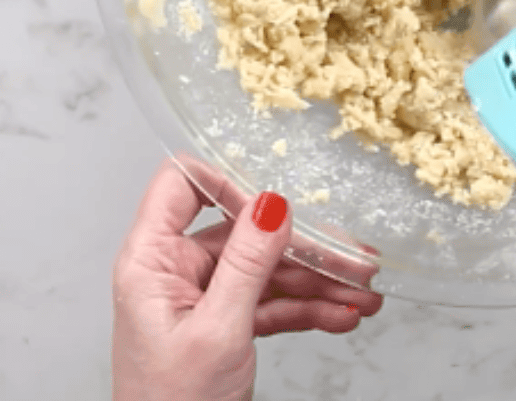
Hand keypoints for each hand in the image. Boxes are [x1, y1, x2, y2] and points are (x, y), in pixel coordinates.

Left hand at [112, 159, 382, 400]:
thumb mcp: (218, 330)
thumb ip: (247, 263)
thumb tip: (271, 204)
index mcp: (152, 262)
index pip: (182, 187)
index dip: (229, 184)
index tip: (279, 206)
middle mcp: (174, 273)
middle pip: (244, 234)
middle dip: (304, 249)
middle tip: (353, 260)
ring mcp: (200, 299)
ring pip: (267, 271)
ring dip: (318, 283)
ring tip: (363, 294)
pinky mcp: (222, 325)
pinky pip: (270, 303)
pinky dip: (307, 309)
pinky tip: (342, 315)